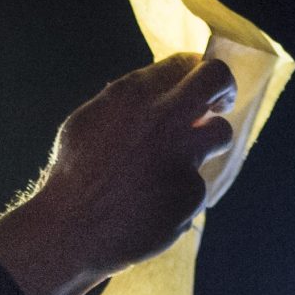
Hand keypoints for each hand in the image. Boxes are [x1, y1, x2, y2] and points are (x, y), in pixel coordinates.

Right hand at [0, 54, 238, 294]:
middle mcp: (163, 117)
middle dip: (225, 88)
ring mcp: (181, 155)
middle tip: (221, 104)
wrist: (69, 232)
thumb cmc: (73, 178)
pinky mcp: (191, 192)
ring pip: (220, 134)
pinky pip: (197, 185)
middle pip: (217, 79)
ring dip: (203, 146)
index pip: (185, 62)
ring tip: (169, 169)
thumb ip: (125, 102)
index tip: (197, 90)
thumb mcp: (88, 123)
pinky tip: (151, 207)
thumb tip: (154, 90)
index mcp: (133, 94)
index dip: (195, 73)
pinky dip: (179, 195)